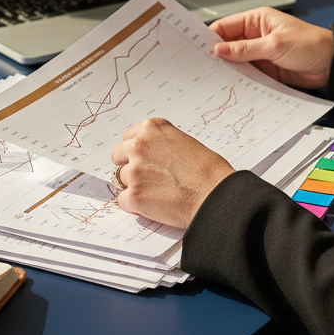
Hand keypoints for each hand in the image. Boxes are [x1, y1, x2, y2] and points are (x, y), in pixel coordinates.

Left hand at [110, 118, 234, 228]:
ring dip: (134, 186)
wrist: (215, 193)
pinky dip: (135, 206)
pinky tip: (154, 205)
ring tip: (157, 193)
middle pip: (118, 156)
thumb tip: (148, 158)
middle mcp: (139, 145)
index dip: (136, 152)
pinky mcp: (134, 195)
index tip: (144, 160)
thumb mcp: (183, 142)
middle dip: (129, 166)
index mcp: (151, 128)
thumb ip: (160, 145)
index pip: (128, 138)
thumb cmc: (208, 171)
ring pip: (120, 179)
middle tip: (146, 178)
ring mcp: (134, 171)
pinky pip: (123, 201)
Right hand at [209, 8, 333, 88]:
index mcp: (257, 20)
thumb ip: (245, 49)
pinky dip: (238, 80)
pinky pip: (246, 74)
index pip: (225, 26)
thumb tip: (219, 50)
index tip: (196, 49)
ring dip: (227, 69)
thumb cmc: (311, 45)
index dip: (210, 37)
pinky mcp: (264, 70)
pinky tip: (230, 85)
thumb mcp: (275, 44)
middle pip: (227, 45)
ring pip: (235, 62)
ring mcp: (259, 54)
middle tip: (201, 66)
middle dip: (216, 55)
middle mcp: (255, 36)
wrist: (332, 65)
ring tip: (212, 78)